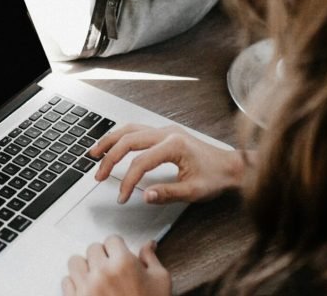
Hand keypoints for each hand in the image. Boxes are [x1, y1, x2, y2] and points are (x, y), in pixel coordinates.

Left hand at [62, 237, 170, 295]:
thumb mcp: (160, 282)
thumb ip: (151, 259)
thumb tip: (148, 245)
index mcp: (123, 263)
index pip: (112, 239)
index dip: (117, 248)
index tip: (119, 255)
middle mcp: (102, 272)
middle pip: (93, 248)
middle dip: (102, 256)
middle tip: (110, 269)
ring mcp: (87, 287)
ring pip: (75, 262)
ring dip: (85, 267)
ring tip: (95, 277)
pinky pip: (66, 282)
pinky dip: (75, 284)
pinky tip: (88, 290)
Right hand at [90, 123, 246, 203]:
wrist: (231, 166)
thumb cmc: (216, 177)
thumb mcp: (194, 191)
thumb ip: (167, 193)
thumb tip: (145, 195)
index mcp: (174, 145)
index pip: (140, 162)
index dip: (127, 181)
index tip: (122, 197)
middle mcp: (167, 133)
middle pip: (128, 140)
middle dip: (110, 158)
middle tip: (98, 175)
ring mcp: (165, 130)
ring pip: (129, 129)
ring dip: (110, 141)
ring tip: (94, 153)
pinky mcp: (165, 133)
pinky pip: (137, 130)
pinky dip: (121, 137)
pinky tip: (112, 145)